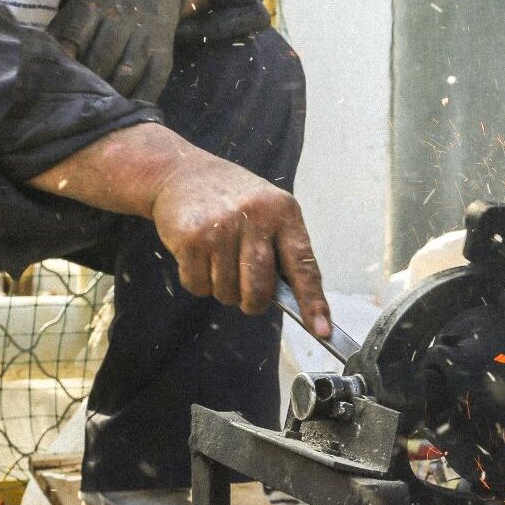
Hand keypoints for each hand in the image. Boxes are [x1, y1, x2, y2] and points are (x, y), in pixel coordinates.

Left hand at [48, 0, 187, 102]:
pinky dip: (139, 99)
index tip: (59, 77)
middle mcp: (122, 22)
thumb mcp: (83, 2)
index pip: (77, 34)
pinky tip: (127, 109)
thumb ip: (64, 28)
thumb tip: (43, 58)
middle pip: (102, 58)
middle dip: (87, 82)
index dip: (67, 58)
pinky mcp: (164, 56)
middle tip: (75, 102)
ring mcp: (145, 41)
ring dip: (111, 94)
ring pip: (126, 73)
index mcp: (96, 5)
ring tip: (98, 110)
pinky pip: (153, 83)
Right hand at [147, 153, 331, 331]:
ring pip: (227, 292)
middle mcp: (256, 217)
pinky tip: (198, 256)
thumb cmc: (234, 201)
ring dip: (222, 289)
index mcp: (284, 213)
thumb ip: (283, 250)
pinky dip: (198, 282)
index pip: (304, 265)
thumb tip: (297, 304)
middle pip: (260, 290)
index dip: (313, 303)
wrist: (182, 172)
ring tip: (218, 259)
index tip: (322, 331)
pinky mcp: (191, 237)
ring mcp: (221, 226)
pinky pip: (198, 286)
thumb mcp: (269, 212)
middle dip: (253, 303)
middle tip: (245, 294)